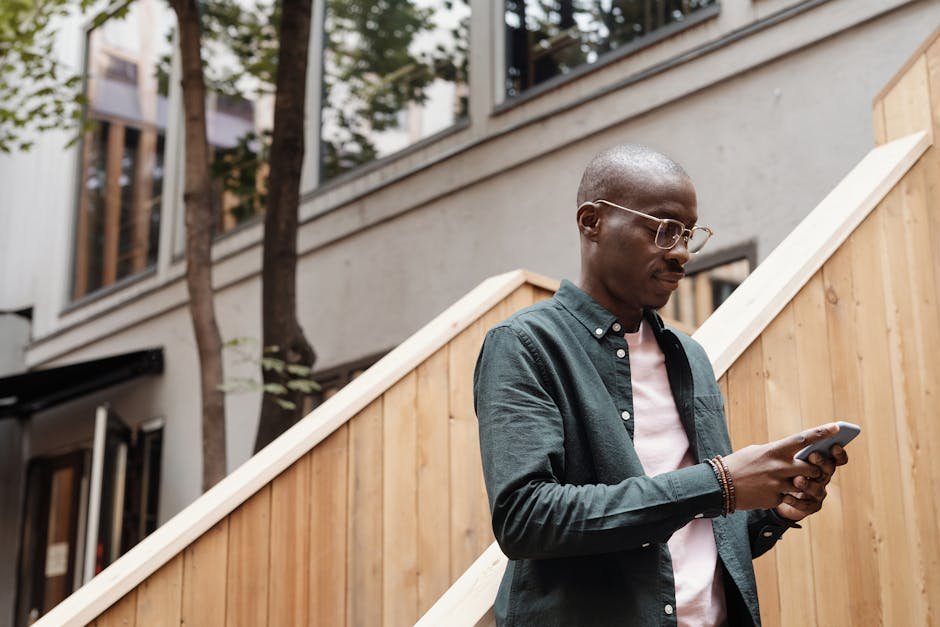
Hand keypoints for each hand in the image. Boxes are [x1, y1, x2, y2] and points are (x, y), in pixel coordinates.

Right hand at [722, 424, 839, 510]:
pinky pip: (789, 498)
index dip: (821, 433)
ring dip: (805, 485)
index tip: (836, 427)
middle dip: (816, 470)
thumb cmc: (739, 464)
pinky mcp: (774, 499)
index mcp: (774, 451)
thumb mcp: (757, 452)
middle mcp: (779, 467)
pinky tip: (774, 493)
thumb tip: (792, 453)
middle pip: (812, 468)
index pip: (803, 439)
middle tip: (814, 470)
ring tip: (797, 483)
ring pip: (804, 485)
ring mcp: (777, 484)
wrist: (720, 485)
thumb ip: (776, 452)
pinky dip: (787, 496)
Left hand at [774, 443, 848, 521]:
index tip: (834, 446)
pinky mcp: (810, 506)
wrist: (775, 493)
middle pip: (828, 470)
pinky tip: (786, 497)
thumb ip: (796, 448)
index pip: (836, 458)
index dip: (838, 453)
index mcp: (821, 463)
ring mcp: (818, 493)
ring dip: (808, 484)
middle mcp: (823, 477)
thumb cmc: (782, 469)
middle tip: (813, 455)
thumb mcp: (787, 456)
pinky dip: (796, 501)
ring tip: (797, 479)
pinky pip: (805, 505)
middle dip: (822, 462)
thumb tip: (797, 439)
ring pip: (817, 488)